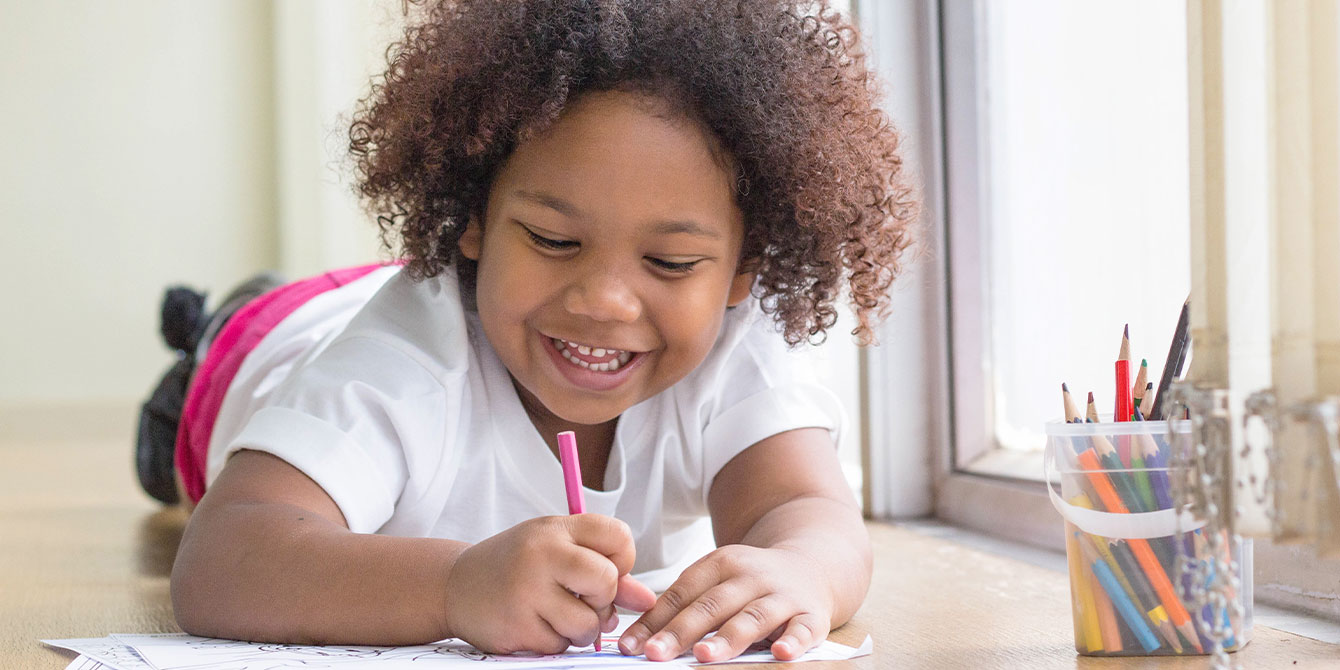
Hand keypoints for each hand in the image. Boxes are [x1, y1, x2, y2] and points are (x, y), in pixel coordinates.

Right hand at [443, 514, 655, 653]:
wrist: (455, 586)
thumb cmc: (516, 566)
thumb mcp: (557, 552)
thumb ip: (605, 570)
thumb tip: (647, 600)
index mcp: (555, 529)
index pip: (618, 536)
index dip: (623, 559)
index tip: (604, 568)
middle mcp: (540, 555)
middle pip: (606, 581)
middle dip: (603, 599)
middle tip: (583, 599)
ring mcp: (526, 592)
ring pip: (588, 624)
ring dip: (581, 629)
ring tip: (556, 615)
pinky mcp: (516, 628)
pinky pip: (561, 646)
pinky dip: (555, 642)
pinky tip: (534, 625)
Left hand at [617, 544, 832, 662]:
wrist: (811, 567)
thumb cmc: (750, 584)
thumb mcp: (717, 582)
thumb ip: (683, 606)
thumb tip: (636, 639)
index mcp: (721, 563)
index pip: (682, 594)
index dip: (655, 621)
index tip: (631, 646)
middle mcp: (751, 576)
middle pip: (711, 605)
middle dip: (681, 632)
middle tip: (655, 654)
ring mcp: (782, 595)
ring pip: (752, 617)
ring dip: (727, 638)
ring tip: (702, 656)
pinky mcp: (812, 615)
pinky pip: (802, 629)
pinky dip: (792, 641)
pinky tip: (780, 654)